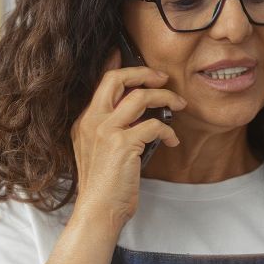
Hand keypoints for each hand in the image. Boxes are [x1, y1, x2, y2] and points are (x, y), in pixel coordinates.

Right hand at [69, 60, 183, 230]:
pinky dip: (169, 131)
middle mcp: (92, 121)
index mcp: (85, 121)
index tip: (124, 51)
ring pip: (141, 96)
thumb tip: (138, 114)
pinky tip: (172, 140)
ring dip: (165, 97)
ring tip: (179, 104)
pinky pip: (155, 125)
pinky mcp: (123, 144)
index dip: (115, 64)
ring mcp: (106, 131)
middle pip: (117, 79)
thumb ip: (111, 130)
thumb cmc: (103, 188)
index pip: (100, 82)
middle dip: (144, 72)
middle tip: (162, 78)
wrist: (98, 211)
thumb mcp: (99, 152)